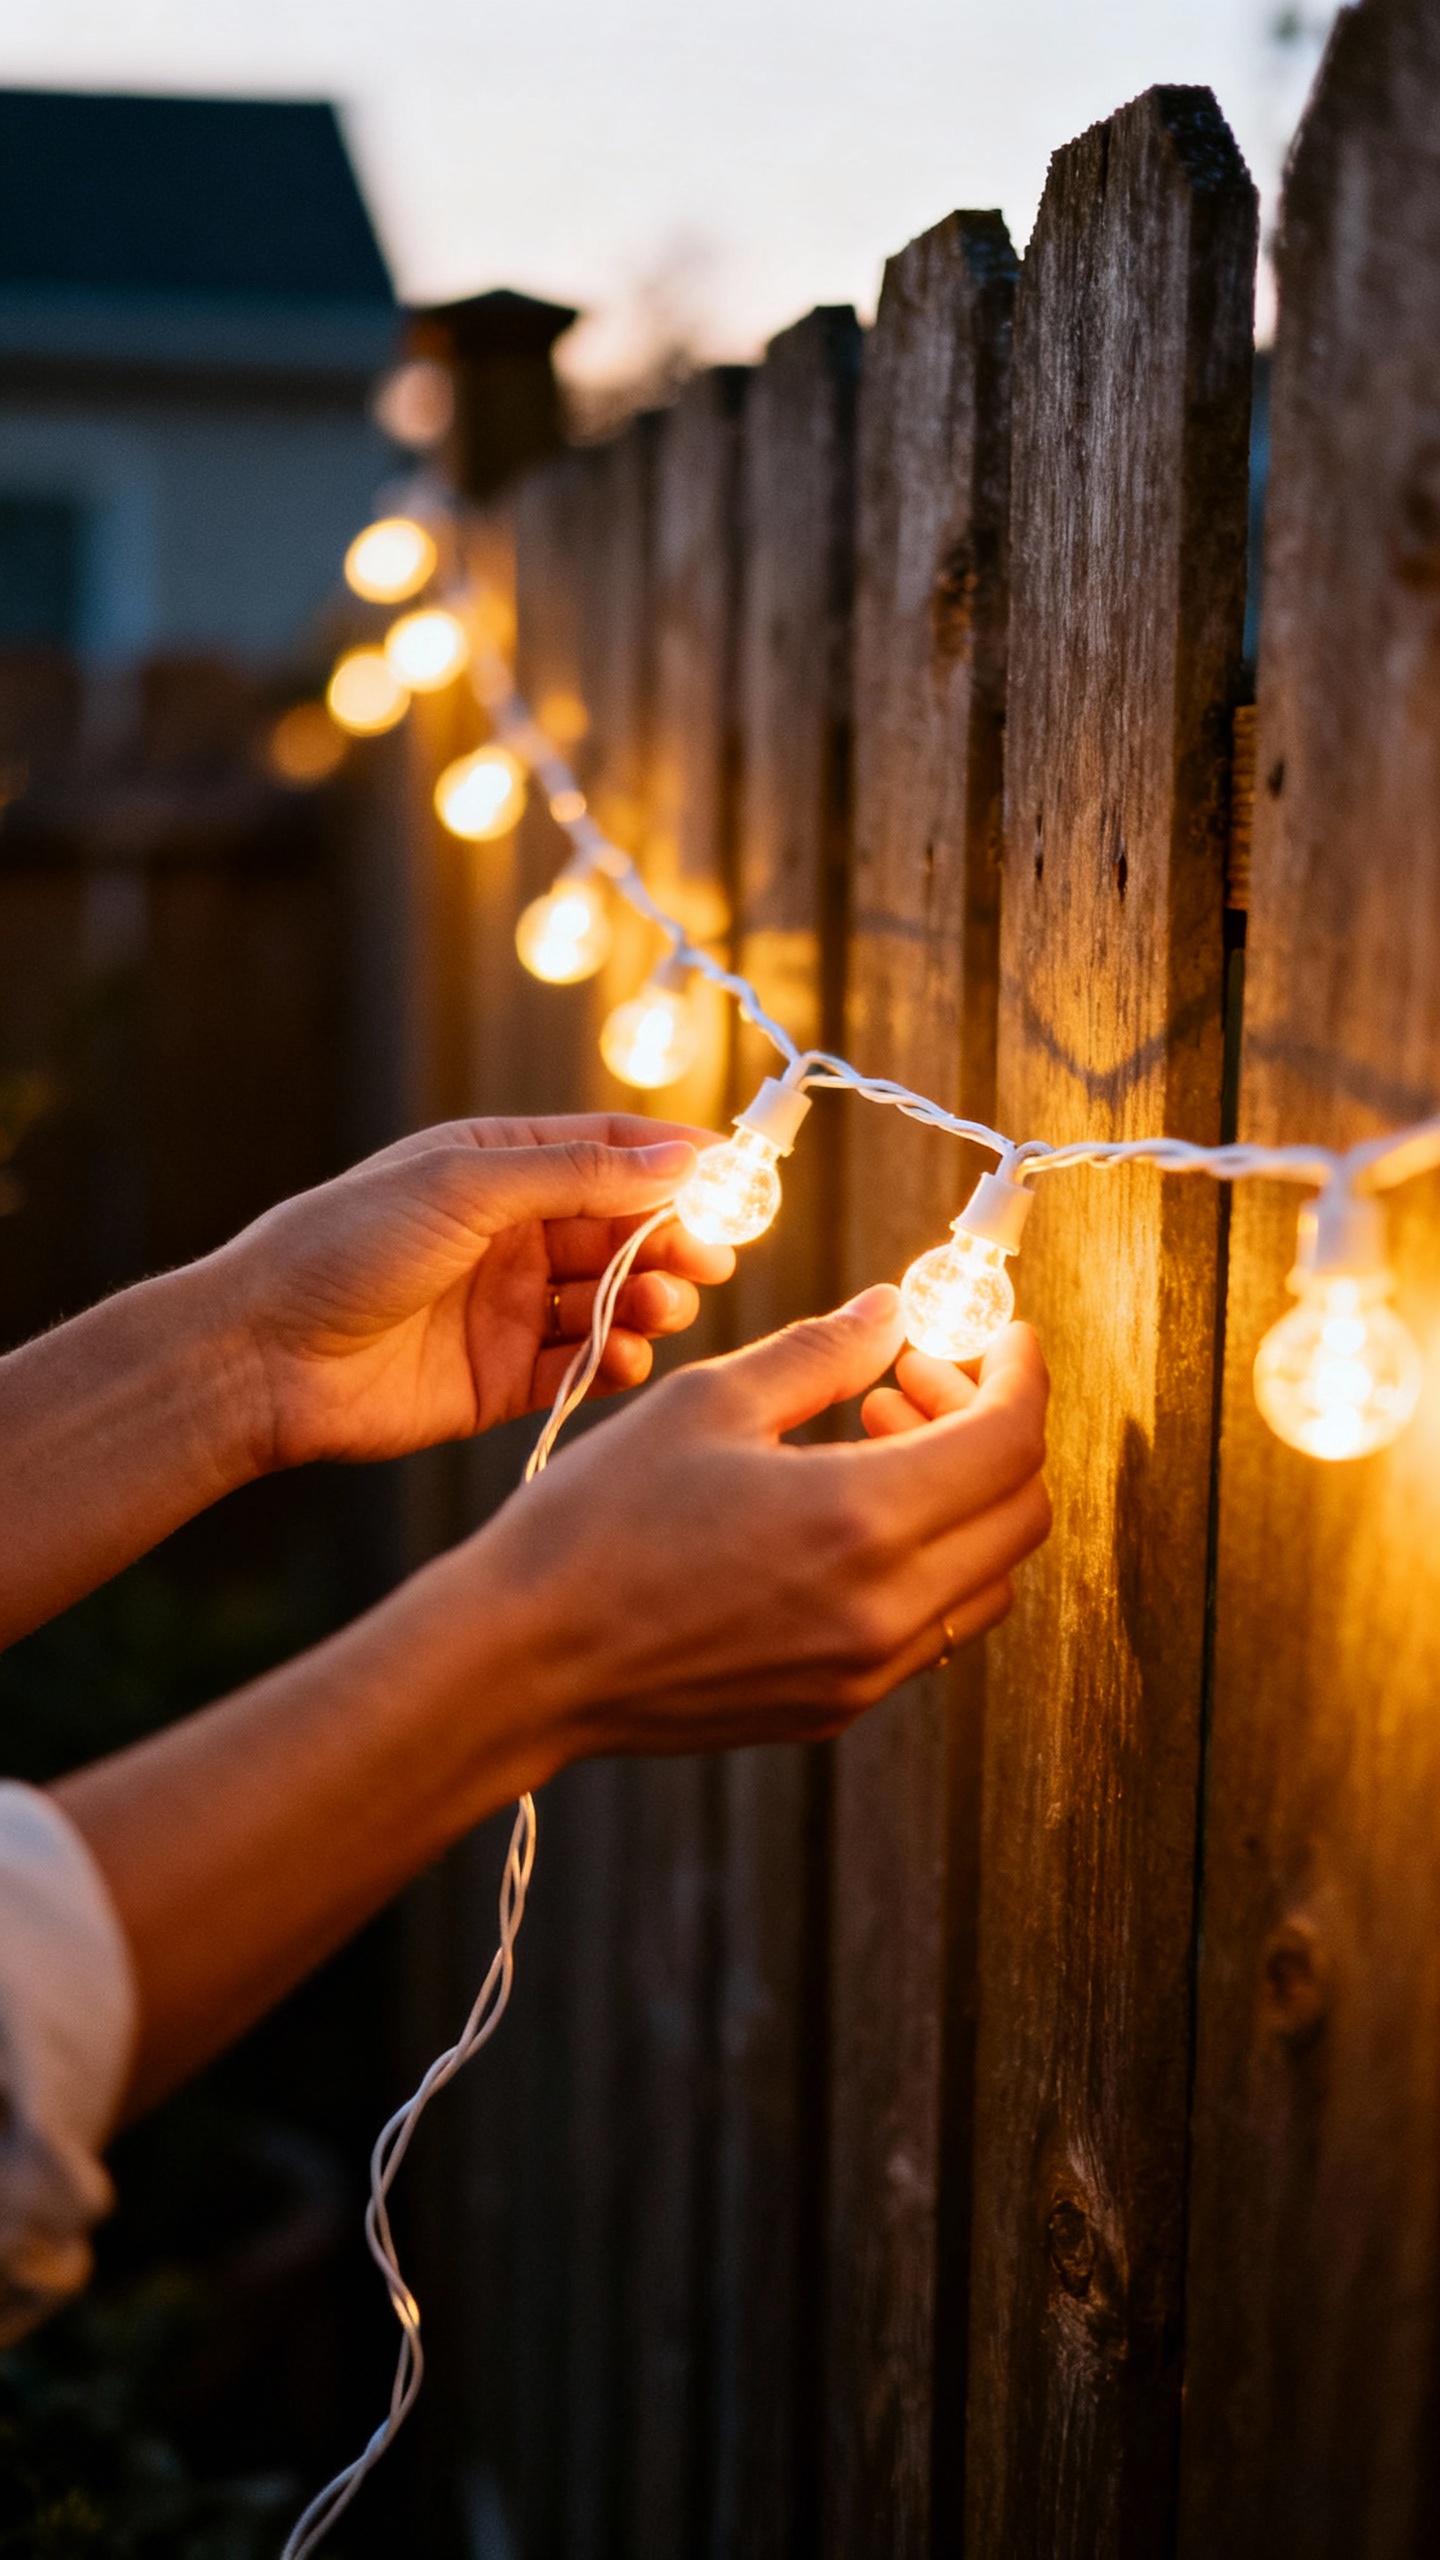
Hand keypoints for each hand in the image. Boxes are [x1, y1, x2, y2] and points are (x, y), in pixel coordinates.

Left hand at [211, 1116, 733, 1471]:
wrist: (264, 1353)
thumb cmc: (348, 1245)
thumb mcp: (468, 1185)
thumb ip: (580, 1175)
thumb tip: (680, 1157)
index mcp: (498, 1167)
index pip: (610, 1151)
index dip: (677, 1162)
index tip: (741, 1180)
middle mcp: (510, 1235)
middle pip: (624, 1229)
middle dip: (674, 1239)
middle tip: (709, 1258)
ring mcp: (508, 1308)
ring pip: (612, 1299)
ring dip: (651, 1300)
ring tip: (660, 1307)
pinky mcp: (502, 1379)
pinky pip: (582, 1366)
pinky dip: (616, 1362)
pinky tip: (624, 1357)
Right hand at [474, 1287, 1050, 1759]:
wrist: (523, 1662)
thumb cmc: (596, 1526)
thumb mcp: (707, 1403)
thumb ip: (821, 1352)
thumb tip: (895, 1313)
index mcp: (861, 1519)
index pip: (1010, 1440)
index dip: (1018, 1373)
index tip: (996, 1338)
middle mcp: (885, 1609)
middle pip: (1022, 1512)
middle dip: (995, 1427)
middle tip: (919, 1379)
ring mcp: (865, 1671)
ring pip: (989, 1579)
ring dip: (966, 1499)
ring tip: (880, 1439)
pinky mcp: (837, 1707)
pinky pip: (933, 1628)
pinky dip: (930, 1560)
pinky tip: (850, 1514)